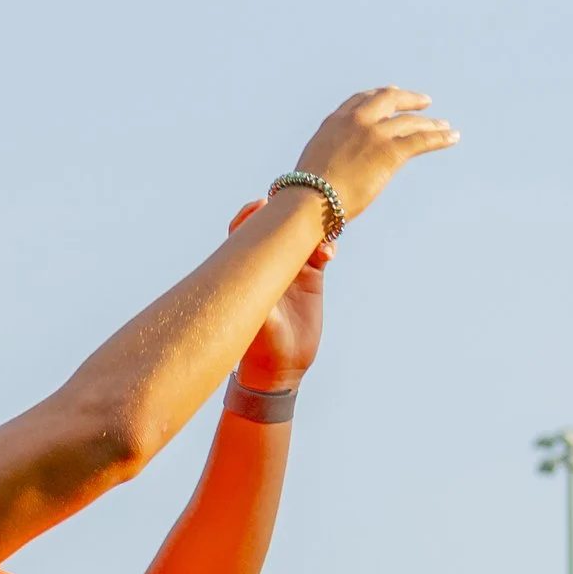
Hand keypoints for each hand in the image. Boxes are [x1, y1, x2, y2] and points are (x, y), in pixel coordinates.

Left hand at [226, 200, 326, 387]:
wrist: (281, 368)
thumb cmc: (261, 347)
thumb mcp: (258, 322)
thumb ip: (259, 300)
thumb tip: (258, 280)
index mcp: (249, 269)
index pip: (243, 231)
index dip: (249, 215)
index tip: (261, 206)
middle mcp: (269, 264)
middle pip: (276, 227)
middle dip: (288, 213)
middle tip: (301, 207)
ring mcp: (291, 269)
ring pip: (303, 236)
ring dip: (313, 230)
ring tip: (321, 237)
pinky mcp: (311, 279)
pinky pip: (320, 252)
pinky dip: (326, 246)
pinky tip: (329, 254)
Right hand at [294, 84, 456, 223]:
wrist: (311, 199)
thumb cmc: (307, 192)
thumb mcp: (316, 162)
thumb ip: (331, 154)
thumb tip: (335, 168)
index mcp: (336, 121)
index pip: (362, 99)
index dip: (379, 95)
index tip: (391, 92)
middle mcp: (357, 120)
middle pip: (389, 99)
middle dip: (408, 99)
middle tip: (424, 102)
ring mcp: (375, 133)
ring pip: (410, 121)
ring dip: (430, 123)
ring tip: (445, 126)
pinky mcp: (390, 151)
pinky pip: (422, 139)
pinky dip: (440, 137)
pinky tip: (452, 137)